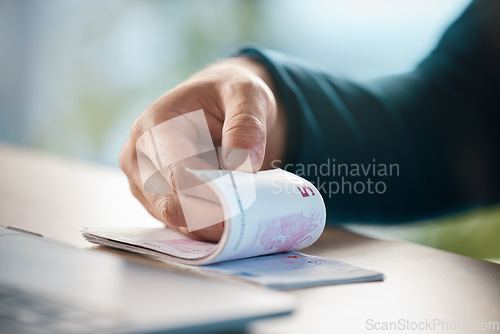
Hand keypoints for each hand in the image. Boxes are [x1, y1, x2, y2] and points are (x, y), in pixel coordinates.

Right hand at [119, 57, 286, 241]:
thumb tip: (242, 164)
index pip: (177, 176)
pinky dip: (209, 227)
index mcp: (153, 127)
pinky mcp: (155, 201)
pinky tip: (234, 218)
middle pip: (173, 205)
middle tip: (253, 219)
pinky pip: (182, 225)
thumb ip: (247, 123)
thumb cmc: (227, 96)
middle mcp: (138, 158)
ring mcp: (143, 184)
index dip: (212, 196)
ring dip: (214, 224)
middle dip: (215, 216)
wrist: (214, 106)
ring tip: (248, 216)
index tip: (246, 207)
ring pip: (178, 222)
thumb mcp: (246, 93)